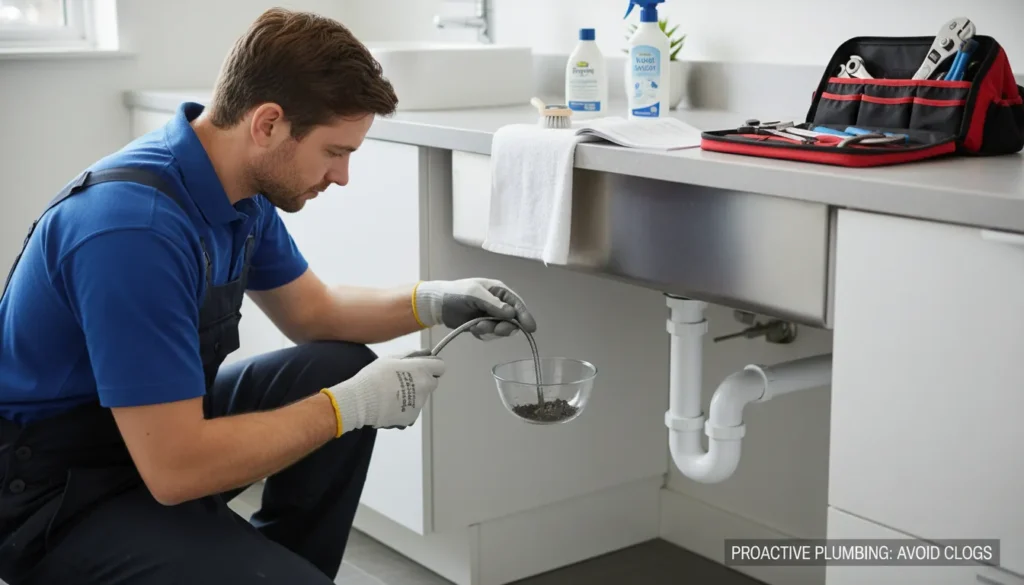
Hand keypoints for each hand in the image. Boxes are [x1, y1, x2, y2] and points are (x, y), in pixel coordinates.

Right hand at [326, 354, 444, 431]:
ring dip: (412, 395)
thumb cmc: (374, 376)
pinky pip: (412, 410)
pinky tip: (390, 405)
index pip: (440, 366)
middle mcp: (424, 387)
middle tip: (404, 381)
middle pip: (432, 383)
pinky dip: (404, 408)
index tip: (423, 367)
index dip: (432, 366)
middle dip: (422, 381)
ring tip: (392, 394)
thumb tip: (425, 353)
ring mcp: (419, 404)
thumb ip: (411, 355)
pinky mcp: (411, 417)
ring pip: (421, 397)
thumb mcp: (391, 358)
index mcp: (421, 370)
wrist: (361, 401)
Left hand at [413, 278, 536, 339]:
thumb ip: (493, 303)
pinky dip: (482, 334)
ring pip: (500, 329)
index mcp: (499, 292)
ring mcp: (490, 316)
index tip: (531, 328)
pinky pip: (490, 335)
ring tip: (476, 326)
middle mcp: (498, 304)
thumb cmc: (456, 293)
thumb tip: (511, 313)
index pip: (517, 304)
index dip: (525, 316)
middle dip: (504, 326)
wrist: (438, 304)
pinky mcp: (483, 326)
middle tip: (497, 330)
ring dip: (490, 330)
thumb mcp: (474, 294)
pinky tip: (472, 328)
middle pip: (512, 320)